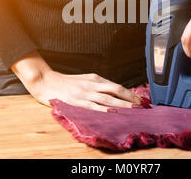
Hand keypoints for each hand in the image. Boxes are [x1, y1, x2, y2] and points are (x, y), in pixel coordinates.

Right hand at [11, 51, 146, 111]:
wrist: (47, 81)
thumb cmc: (67, 82)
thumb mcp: (86, 80)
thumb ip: (99, 86)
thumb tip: (115, 93)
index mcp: (95, 78)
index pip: (117, 86)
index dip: (130, 93)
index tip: (141, 99)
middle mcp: (92, 84)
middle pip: (116, 90)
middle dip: (131, 98)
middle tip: (142, 105)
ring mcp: (85, 93)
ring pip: (108, 99)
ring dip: (122, 105)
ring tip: (134, 110)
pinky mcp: (77, 101)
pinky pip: (93, 106)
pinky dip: (104, 109)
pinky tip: (113, 111)